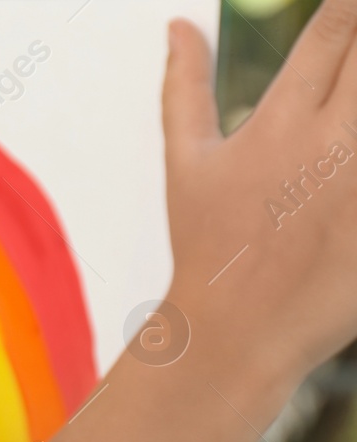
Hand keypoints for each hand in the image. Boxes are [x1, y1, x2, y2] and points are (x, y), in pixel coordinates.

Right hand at [164, 5, 356, 389]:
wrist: (233, 334)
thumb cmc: (206, 246)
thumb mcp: (187, 163)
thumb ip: (184, 87)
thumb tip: (178, 24)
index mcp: (281, 122)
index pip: (333, 28)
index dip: (347, 10)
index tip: (349, 10)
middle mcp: (331, 144)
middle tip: (352, 89)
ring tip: (350, 136)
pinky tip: (356, 177)